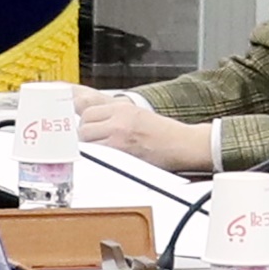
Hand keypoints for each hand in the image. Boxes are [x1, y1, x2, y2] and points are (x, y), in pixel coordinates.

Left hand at [74, 93, 220, 175]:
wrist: (184, 144)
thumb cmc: (165, 135)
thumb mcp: (138, 116)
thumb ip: (115, 118)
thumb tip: (94, 125)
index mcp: (123, 108)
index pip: (88, 112)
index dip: (84, 123)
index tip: (85, 131)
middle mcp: (119, 118)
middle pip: (84, 126)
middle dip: (84, 137)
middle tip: (92, 145)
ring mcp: (120, 134)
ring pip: (86, 140)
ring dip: (88, 149)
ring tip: (99, 155)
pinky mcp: (123, 151)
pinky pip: (97, 154)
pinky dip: (97, 158)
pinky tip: (105, 161)